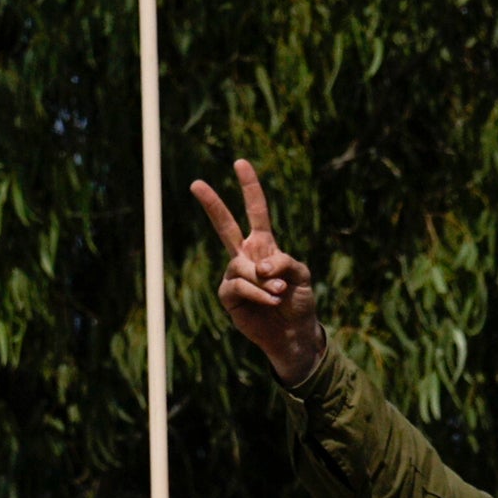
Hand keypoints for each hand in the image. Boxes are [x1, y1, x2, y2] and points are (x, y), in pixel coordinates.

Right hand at [187, 156, 326, 383]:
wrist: (293, 335)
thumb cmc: (299, 302)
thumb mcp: (301, 275)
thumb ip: (285, 261)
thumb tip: (260, 266)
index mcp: (263, 245)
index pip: (255, 211)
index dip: (249, 188)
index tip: (240, 163)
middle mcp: (245, 256)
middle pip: (225, 225)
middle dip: (211, 204)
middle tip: (195, 183)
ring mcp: (234, 275)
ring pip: (242, 266)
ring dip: (265, 281)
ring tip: (279, 294)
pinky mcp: (229, 296)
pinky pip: (239, 285)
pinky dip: (258, 293)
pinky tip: (270, 302)